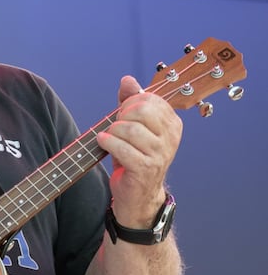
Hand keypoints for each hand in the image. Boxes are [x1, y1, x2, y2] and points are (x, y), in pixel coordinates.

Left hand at [97, 75, 180, 227]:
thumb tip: (128, 80)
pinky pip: (121, 147)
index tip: (123, 115)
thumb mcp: (133, 127)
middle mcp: (170, 137)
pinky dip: (106, 143)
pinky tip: (103, 144)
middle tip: (115, 128)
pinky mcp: (145, 167)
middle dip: (120, 117)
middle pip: (140, 110)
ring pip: (129, 128)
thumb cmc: (134, 157)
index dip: (129, 103)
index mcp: (172, 123)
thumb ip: (131, 102)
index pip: (149, 99)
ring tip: (109, 139)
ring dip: (111, 132)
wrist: (138, 194)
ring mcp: (160, 153)